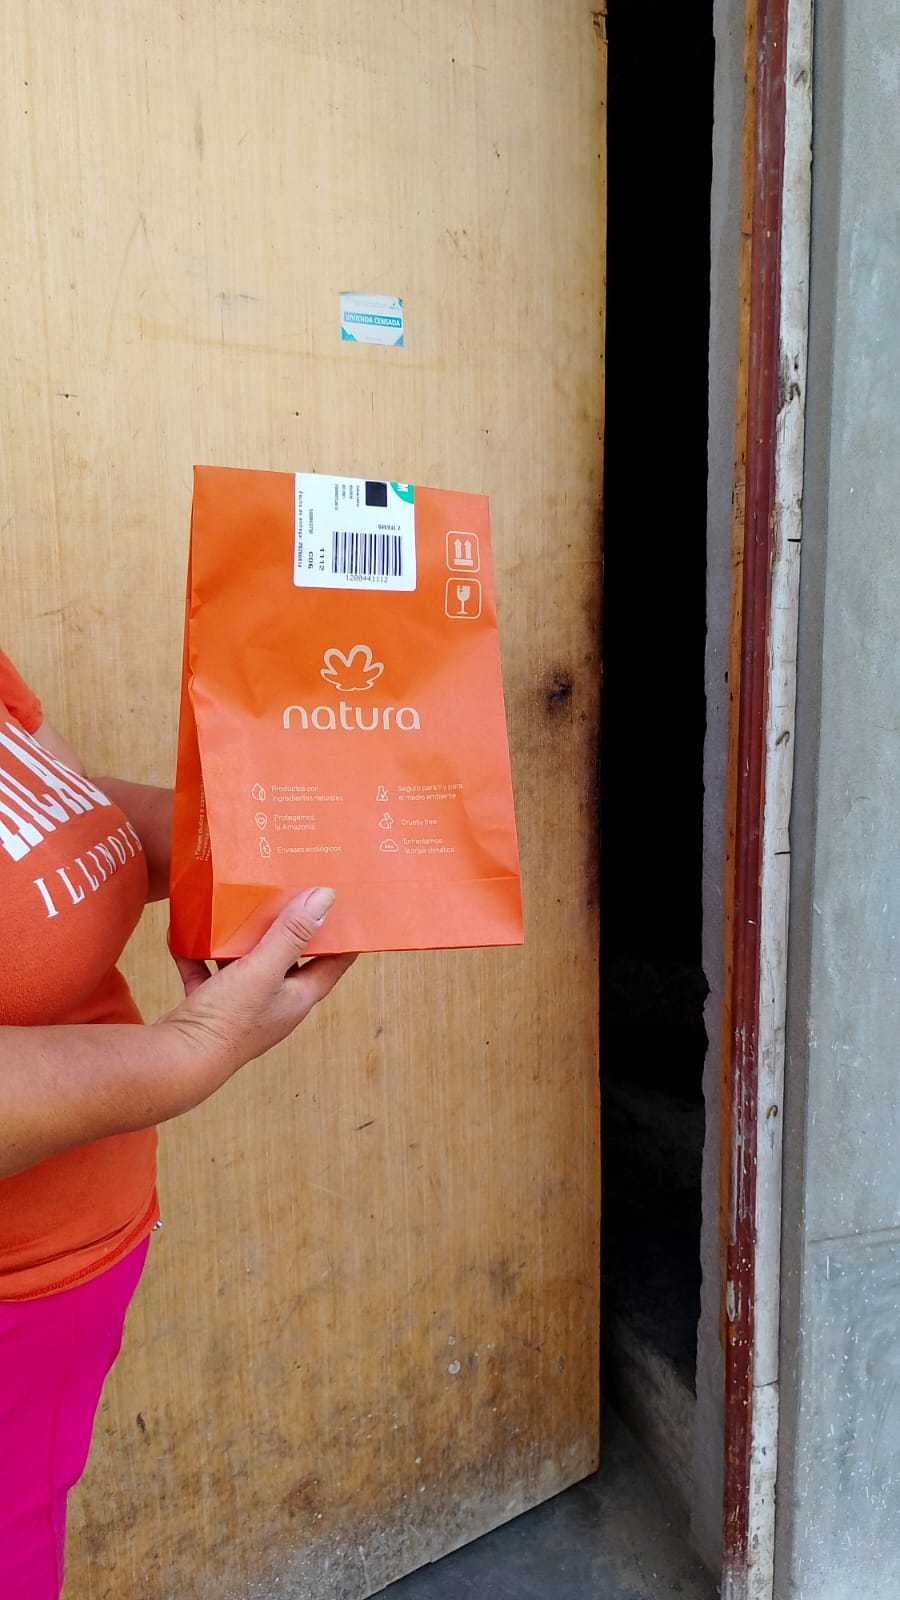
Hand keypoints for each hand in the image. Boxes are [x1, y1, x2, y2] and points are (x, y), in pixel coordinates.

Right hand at [163, 888, 355, 1104]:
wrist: (177, 1063)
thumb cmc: (227, 1021)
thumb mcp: (263, 969)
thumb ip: (292, 934)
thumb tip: (326, 897)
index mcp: (298, 998)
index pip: (333, 963)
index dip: (344, 937)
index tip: (347, 908)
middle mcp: (274, 1005)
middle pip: (289, 960)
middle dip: (288, 929)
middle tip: (287, 894)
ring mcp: (241, 1009)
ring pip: (247, 966)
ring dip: (241, 940)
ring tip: (238, 908)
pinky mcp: (210, 1009)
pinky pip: (206, 974)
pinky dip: (198, 954)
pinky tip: (186, 934)